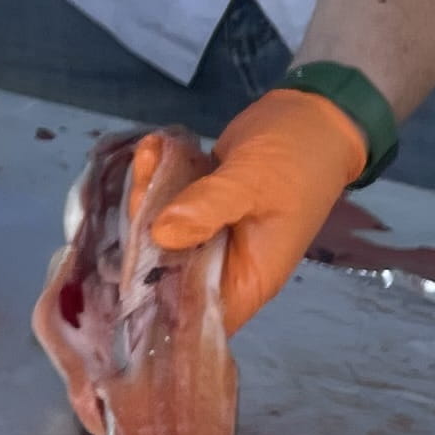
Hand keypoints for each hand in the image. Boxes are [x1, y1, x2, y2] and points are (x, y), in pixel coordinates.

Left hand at [145, 84, 367, 333]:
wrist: (311, 118)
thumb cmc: (295, 160)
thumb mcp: (253, 182)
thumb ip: (208, 208)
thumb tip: (161, 236)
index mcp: (248, 278)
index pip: (199, 317)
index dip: (160, 310)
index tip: (123, 277)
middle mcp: (225, 265)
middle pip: (168, 273)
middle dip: (143, 236)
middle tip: (140, 187)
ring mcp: (209, 236)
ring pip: (160, 235)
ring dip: (147, 197)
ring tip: (150, 155)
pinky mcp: (198, 209)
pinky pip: (166, 205)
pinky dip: (155, 179)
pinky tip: (154, 148)